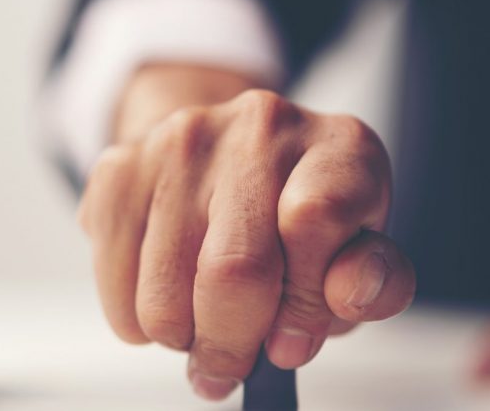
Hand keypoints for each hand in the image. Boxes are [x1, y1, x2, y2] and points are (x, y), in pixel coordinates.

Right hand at [78, 65, 414, 399]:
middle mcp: (262, 125)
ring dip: (182, 335)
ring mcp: (184, 139)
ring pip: (165, 291)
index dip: (303, 302)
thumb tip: (350, 293)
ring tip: (203, 322)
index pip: (314, 222)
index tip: (291, 343)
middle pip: (233, 267)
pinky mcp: (121, 166)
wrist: (229, 158)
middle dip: (232, 343)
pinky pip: (115, 280)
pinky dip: (136, 319)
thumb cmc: (304, 219)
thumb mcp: (359, 252)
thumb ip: (374, 282)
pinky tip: (167, 298)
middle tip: (233, 364)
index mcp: (339, 147)